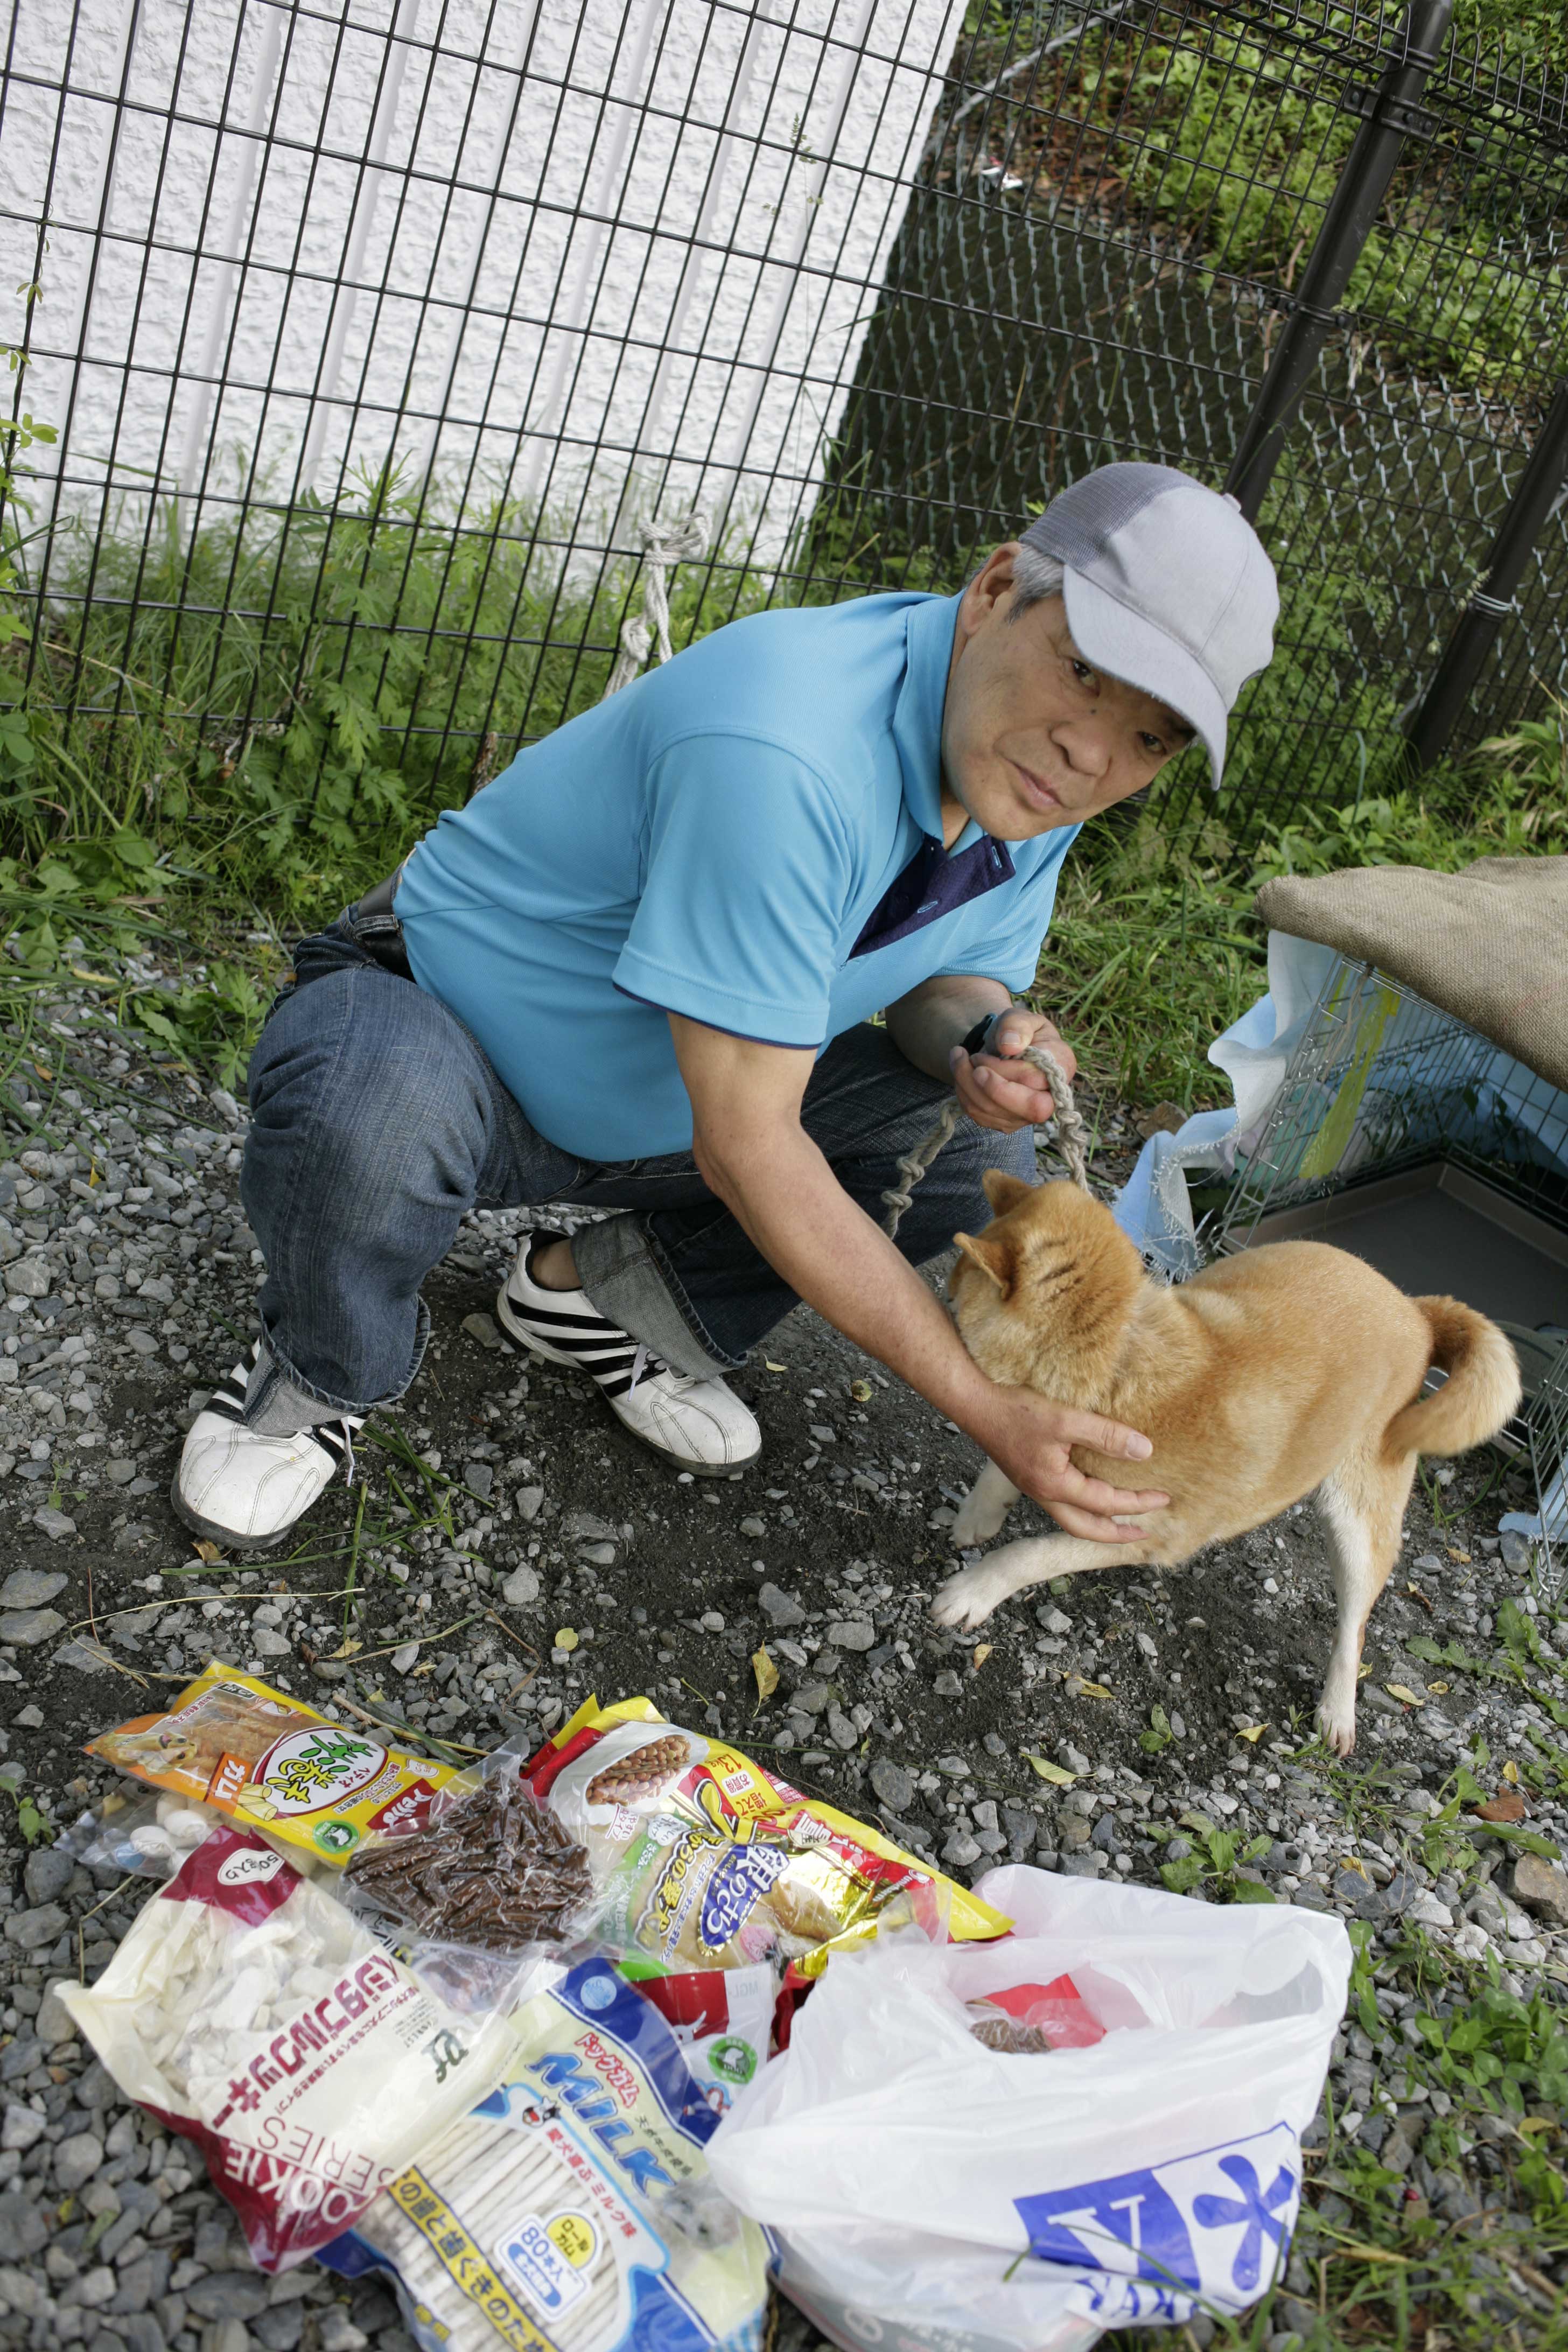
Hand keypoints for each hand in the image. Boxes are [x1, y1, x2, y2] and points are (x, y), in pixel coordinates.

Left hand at [949, 1007, 1076, 1134]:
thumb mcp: (1019, 1018)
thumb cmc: (1017, 1032)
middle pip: (1030, 1109)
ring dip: (967, 1084)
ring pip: (996, 1113)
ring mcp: (1028, 1115)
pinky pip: (980, 1116)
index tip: (981, 1055)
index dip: (1004, 1070)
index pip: (1035, 1079)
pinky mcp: (1006, 1123)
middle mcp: (1051, 1098)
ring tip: (958, 1057)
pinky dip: (964, 1093)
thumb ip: (1017, 1025)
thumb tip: (1010, 1046)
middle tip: (969, 1062)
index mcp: (1061, 1066)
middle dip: (991, 1088)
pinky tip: (961, 1074)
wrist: (1007, 1048)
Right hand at [977, 1386, 1167, 1540]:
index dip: (1138, 1503)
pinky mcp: (1028, 1476)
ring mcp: (1034, 1487)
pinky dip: (1082, 1507)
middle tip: (1144, 1532)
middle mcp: (1044, 1494)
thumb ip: (1106, 1436)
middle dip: (1116, 1535)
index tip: (1164, 1497)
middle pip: (1085, 1529)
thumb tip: (1145, 1451)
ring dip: (1098, 1523)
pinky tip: (1090, 1493)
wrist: (974, 1403)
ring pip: (1071, 1519)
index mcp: (1055, 1486)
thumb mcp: (1066, 1420)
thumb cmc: (1016, 1411)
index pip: (1106, 1504)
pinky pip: (1061, 1503)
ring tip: (1121, 1519)